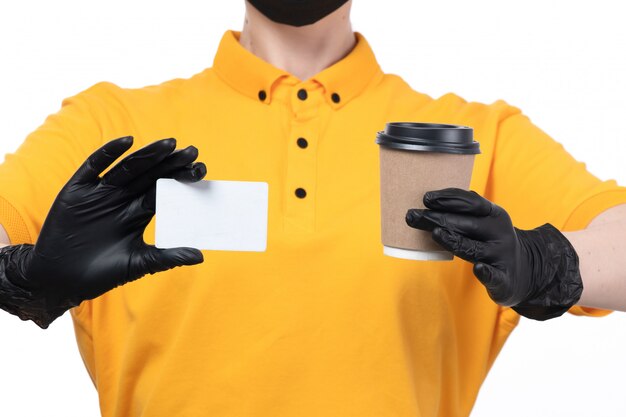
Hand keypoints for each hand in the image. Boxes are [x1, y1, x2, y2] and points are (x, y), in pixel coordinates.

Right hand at [3, 136, 206, 327]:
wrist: (60, 279)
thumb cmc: (101, 273)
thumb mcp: (138, 264)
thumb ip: (167, 258)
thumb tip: (201, 256)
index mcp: (138, 212)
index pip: (163, 190)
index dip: (181, 179)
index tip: (202, 170)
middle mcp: (122, 198)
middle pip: (150, 175)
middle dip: (171, 163)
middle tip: (193, 152)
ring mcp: (100, 192)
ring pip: (128, 168)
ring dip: (148, 155)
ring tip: (170, 144)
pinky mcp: (78, 189)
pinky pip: (94, 166)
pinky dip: (108, 153)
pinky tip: (127, 142)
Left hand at [405, 188, 582, 319]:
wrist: (525, 271)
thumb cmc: (491, 241)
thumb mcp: (485, 221)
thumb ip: (465, 210)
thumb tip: (431, 197)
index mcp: (494, 215)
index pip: (470, 203)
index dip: (448, 199)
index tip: (426, 198)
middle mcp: (499, 233)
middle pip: (465, 225)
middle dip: (437, 219)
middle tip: (411, 216)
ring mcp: (501, 256)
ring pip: (473, 248)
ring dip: (454, 240)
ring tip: (435, 233)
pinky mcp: (503, 278)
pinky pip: (493, 275)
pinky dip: (486, 272)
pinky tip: (479, 268)